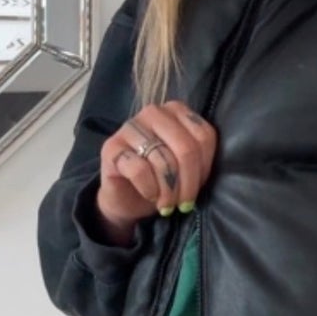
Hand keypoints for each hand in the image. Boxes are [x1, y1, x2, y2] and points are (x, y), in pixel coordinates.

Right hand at [95, 104, 217, 241]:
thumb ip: (199, 158)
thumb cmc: (161, 180)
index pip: (204, 137)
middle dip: (188, 183)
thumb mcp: (187, 168)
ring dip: (169, 191)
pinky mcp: (112, 147)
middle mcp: (153, 112)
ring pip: (163, 160)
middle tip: (184, 204)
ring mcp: (130, 127)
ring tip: (167, 204)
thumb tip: (204, 170)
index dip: (204, 168)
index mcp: (176, 111)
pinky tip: (149, 195)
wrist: (126, 198)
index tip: (198, 187)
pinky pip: (140, 170)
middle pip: (186, 148)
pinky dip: (149, 189)